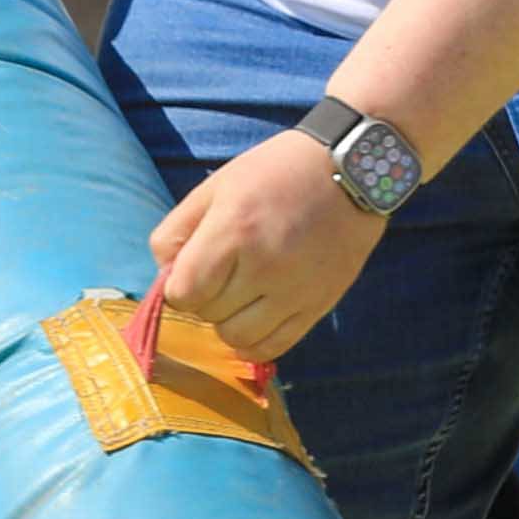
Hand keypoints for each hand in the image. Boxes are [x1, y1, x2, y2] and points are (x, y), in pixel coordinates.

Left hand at [151, 129, 386, 363]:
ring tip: (241, 294)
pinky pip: (274, 348)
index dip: (179, 286)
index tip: (193, 269)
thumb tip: (164, 274)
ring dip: (229, 321)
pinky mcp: (318, 306)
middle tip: (222, 273)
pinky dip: (256, 341)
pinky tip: (257, 317)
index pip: (183, 293)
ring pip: (236, 338)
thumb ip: (177, 229)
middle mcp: (264, 266)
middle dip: (205, 298)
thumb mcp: (217, 186)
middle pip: (208, 315)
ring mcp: (295, 291)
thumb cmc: (276, 173)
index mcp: (234, 230)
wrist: (354, 170)